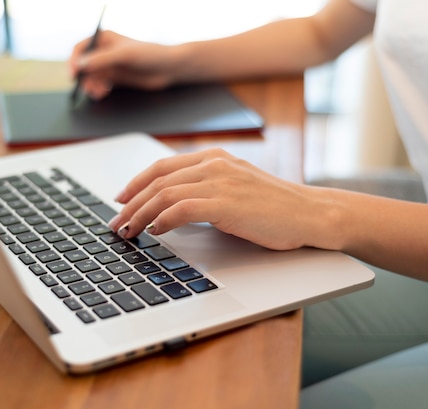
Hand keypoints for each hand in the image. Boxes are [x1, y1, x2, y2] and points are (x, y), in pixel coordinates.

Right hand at [70, 30, 178, 99]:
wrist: (169, 68)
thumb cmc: (150, 54)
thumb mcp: (124, 55)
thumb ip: (101, 60)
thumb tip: (80, 65)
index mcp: (104, 39)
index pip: (81, 49)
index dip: (74, 61)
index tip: (74, 74)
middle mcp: (105, 52)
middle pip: (84, 66)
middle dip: (84, 77)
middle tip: (89, 87)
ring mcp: (111, 66)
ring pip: (91, 77)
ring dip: (91, 85)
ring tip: (98, 92)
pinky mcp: (116, 79)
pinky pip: (100, 85)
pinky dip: (98, 90)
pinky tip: (103, 93)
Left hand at [108, 148, 332, 250]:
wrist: (310, 213)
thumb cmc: (276, 206)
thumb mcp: (238, 187)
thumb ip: (208, 188)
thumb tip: (172, 207)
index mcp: (215, 157)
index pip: (163, 166)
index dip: (136, 182)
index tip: (121, 197)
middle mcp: (214, 164)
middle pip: (157, 180)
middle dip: (131, 202)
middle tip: (116, 221)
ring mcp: (220, 181)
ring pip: (164, 194)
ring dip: (140, 214)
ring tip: (127, 231)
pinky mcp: (226, 203)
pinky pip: (181, 209)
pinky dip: (163, 220)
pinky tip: (155, 231)